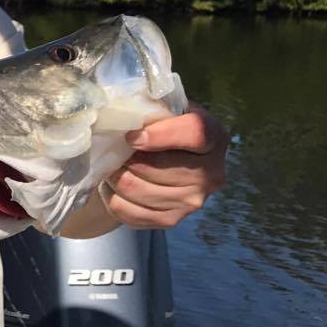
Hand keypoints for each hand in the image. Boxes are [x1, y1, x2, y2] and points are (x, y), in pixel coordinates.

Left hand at [102, 104, 228, 229]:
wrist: (169, 163)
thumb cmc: (163, 128)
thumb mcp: (167, 109)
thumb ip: (154, 105)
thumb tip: (126, 109)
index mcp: (215, 137)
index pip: (194, 134)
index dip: (160, 135)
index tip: (131, 136)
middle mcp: (211, 174)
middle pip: (155, 168)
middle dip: (124, 157)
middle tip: (111, 149)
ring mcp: (192, 202)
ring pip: (136, 189)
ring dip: (115, 175)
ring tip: (112, 164)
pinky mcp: (171, 220)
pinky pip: (127, 210)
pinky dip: (112, 196)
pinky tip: (114, 185)